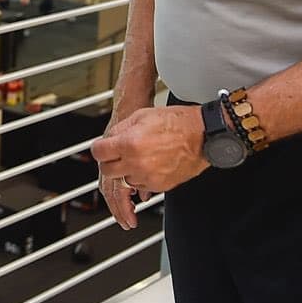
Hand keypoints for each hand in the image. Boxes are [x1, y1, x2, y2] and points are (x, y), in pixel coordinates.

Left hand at [91, 105, 205, 228]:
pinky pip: (141, 187)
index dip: (99, 149)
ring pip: (123, 181)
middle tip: (116, 156)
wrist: (203, 136)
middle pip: (107, 171)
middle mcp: (136, 163)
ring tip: (138, 157)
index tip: (102, 149)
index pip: (98, 153)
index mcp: (129, 143)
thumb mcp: (142, 116)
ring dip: (126, 171)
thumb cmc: (177, 123)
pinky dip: (141, 178)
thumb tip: (109, 139)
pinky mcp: (160, 186)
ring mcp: (148, 177)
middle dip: (109, 162)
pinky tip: (150, 164)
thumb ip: (120, 129)